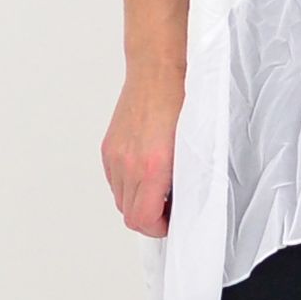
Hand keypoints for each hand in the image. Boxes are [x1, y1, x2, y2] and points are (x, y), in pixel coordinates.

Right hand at [101, 66, 184, 237]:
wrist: (157, 71)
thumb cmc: (180, 101)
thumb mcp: (192, 144)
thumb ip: (184, 177)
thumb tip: (180, 199)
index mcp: (153, 166)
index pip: (143, 219)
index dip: (158, 228)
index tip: (171, 221)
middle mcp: (129, 164)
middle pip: (129, 215)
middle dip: (149, 218)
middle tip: (168, 208)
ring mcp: (115, 156)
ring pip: (120, 199)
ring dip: (137, 202)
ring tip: (158, 188)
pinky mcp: (108, 148)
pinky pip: (114, 180)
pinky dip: (127, 185)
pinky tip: (145, 172)